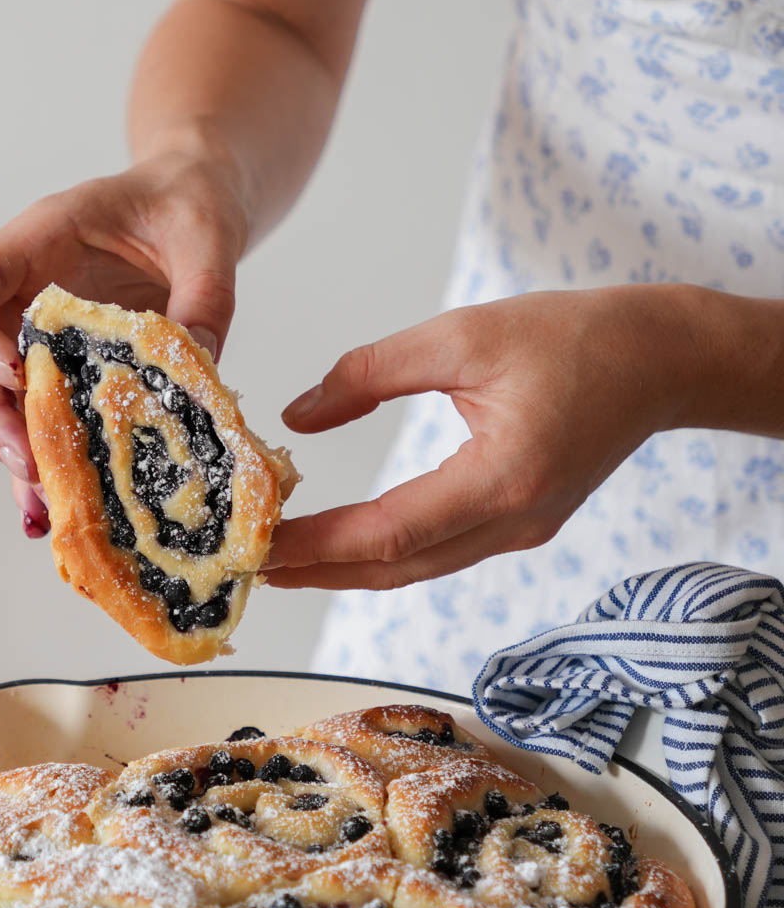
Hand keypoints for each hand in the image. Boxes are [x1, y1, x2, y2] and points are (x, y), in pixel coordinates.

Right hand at [0, 152, 247, 533]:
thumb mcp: (207, 235)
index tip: (10, 371)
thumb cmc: (188, 201)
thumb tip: (198, 367)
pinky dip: (43, 459)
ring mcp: (38, 333)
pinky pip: (38, 416)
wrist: (196, 203)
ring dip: (12, 447)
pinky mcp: (67, 366)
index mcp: (39, 241)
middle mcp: (22, 292)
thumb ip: (206, 294)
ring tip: (45, 496)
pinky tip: (51, 508)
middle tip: (29, 459)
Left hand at [263, 287, 702, 591]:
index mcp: (503, 477)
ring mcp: (523, 530)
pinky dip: (386, 550)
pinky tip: (344, 538)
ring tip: (281, 558)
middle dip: (320, 571)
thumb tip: (298, 416)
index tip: (259, 546)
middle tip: (248, 566)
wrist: (659, 358)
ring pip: (419, 567)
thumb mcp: (462, 335)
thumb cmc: (570, 335)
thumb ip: (371, 373)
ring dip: (347, 568)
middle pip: (398, 567)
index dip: (319, 546)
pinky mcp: (522, 522)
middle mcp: (515, 521)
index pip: (390, 532)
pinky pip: (441, 550)